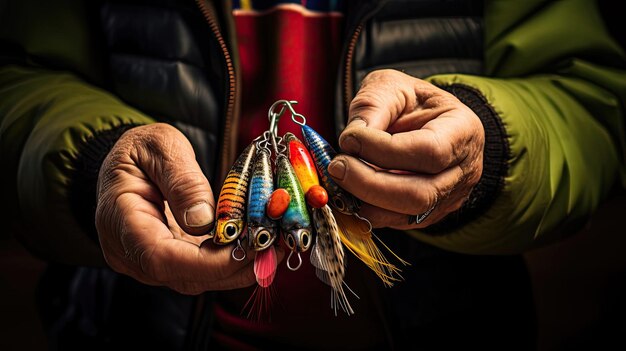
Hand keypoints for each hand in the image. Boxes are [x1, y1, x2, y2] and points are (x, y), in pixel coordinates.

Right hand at [96, 123, 267, 293]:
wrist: (125, 161)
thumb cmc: (138, 150)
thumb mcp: (159, 146)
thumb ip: (182, 180)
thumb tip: (204, 221)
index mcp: (119, 220)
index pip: (161, 258)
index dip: (208, 262)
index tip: (246, 249)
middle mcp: (131, 252)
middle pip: (184, 276)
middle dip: (234, 267)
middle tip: (273, 245)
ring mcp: (149, 261)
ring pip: (197, 279)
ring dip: (239, 267)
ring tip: (273, 244)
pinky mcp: (169, 260)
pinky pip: (201, 270)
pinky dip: (231, 261)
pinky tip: (257, 244)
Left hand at [328, 69, 483, 228]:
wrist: (425, 120)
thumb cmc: (412, 101)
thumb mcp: (393, 86)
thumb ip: (373, 107)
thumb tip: (351, 141)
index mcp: (462, 131)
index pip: (429, 151)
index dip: (384, 150)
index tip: (350, 138)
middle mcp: (463, 171)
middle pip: (420, 194)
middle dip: (369, 183)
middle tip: (337, 166)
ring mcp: (448, 198)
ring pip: (407, 215)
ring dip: (365, 200)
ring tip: (339, 178)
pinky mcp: (428, 215)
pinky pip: (396, 223)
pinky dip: (366, 211)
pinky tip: (347, 193)